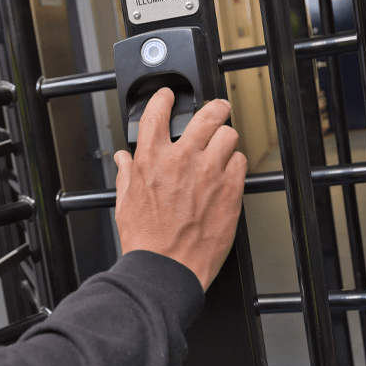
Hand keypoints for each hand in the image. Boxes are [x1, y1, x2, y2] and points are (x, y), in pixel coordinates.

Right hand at [114, 88, 245, 290]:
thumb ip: (126, 174)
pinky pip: (241, 162)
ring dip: (225, 138)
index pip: (157, 112)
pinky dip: (235, 164)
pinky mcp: (230, 191)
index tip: (168, 96)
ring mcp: (208, 173)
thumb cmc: (145, 240)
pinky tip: (227, 172)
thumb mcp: (125, 202)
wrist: (166, 269)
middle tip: (217, 108)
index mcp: (152, 159)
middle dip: (214, 107)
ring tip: (223, 146)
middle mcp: (182, 159)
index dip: (163, 97)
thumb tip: (123, 159)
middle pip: (207, 114)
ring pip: (228, 135)